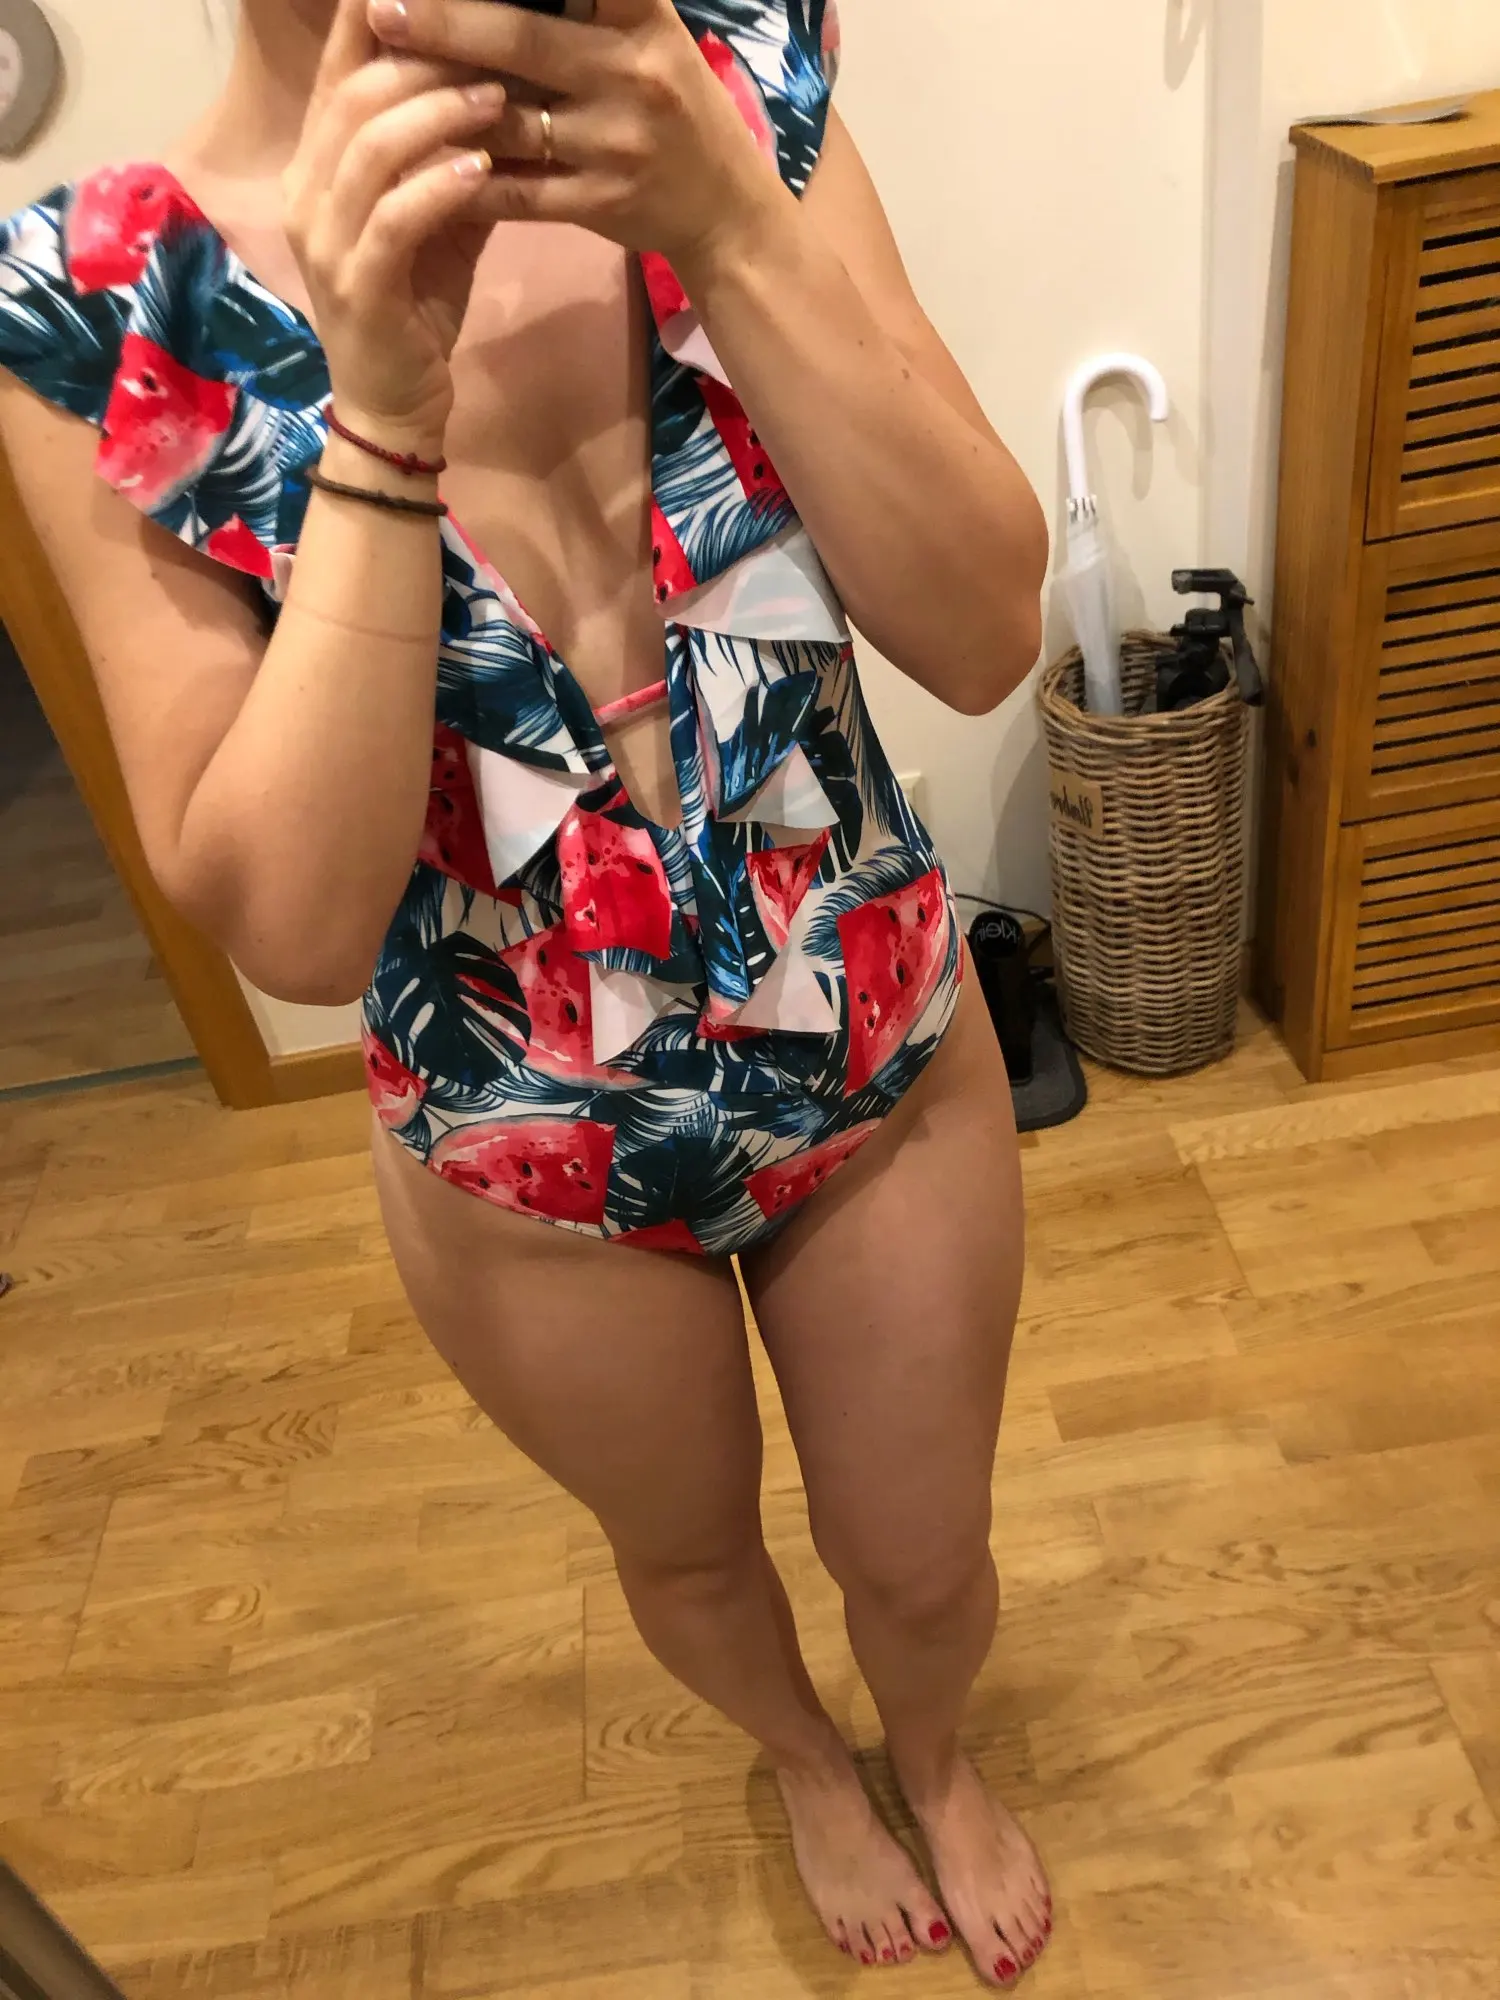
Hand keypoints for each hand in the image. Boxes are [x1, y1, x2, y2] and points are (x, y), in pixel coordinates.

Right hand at [283, 0, 508, 452]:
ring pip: (370, 147)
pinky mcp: (357, 285)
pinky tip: (485, 168)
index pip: (338, 70)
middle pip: (355, 94)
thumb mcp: (441, 219)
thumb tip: (507, 86)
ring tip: (499, 97)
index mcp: (317, 165)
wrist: (393, 404)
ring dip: (439, 114)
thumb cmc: (417, 306)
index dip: (377, 19)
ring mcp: (324, 239)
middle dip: (425, 59)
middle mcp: (306, 191)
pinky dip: (441, 186)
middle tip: (493, 43)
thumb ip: (458, 155)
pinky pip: (395, 217)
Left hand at [366, 0, 786, 266]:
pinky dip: (462, 178)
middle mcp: (632, 73)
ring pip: (506, 121)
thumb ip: (582, 5)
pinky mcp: (599, 203)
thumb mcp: (647, 33)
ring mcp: (615, 144)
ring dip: (439, 107)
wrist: (724, 207)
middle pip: (519, 40)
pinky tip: (415, 166)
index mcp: (642, 17)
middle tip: (381, 10)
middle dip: (444, 23)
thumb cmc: (672, 103)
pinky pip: (514, 191)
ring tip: (382, 89)